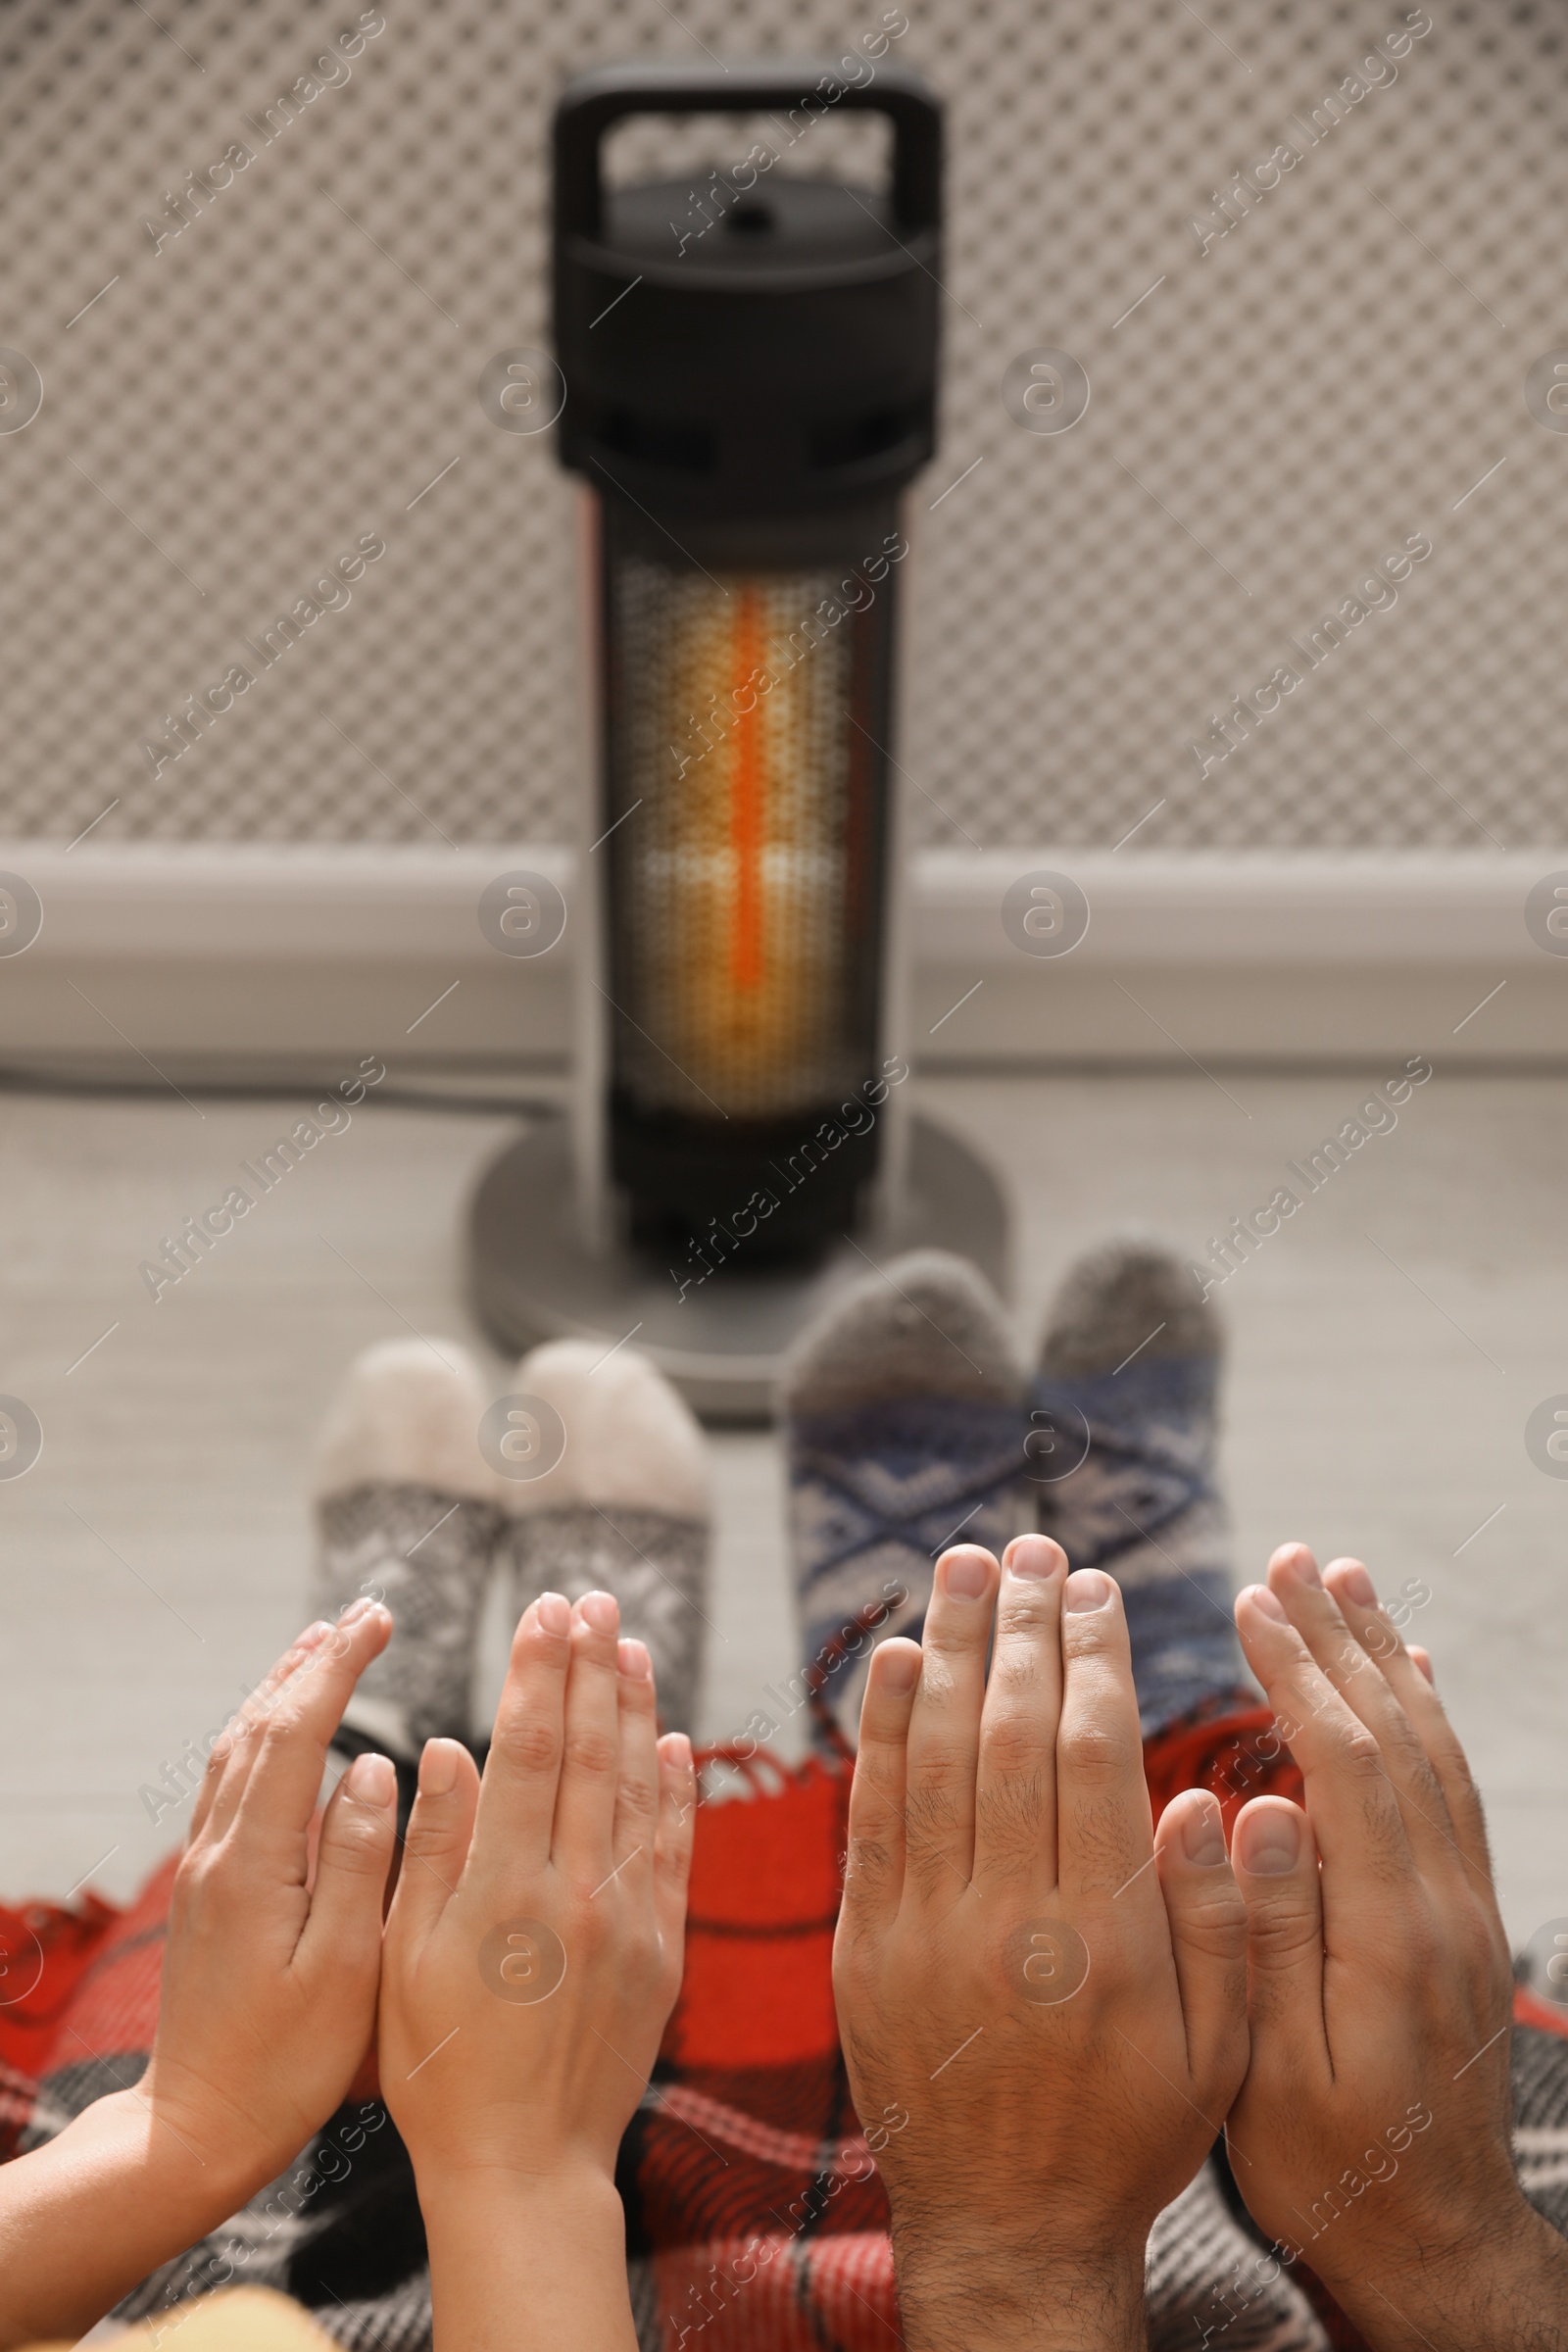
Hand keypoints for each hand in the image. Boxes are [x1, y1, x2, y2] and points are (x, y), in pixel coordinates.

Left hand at [143, 1598, 398, 2200]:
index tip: (380, 1620)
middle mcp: (218, 1851)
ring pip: (237, 1747)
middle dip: (314, 1660)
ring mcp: (205, 1867)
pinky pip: (230, 1781)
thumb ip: (359, 1861)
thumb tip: (370, 1765)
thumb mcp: (344, 1968)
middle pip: (260, 1725)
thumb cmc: (286, 2064)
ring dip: (281, 1687)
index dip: (338, 1669)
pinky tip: (285, 1731)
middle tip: (366, 1612)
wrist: (198, 2128)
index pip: (297, 1734)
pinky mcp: (206, 1887)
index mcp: (255, 1863)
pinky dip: (262, 1732)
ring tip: (325, 1644)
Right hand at [379, 1588, 694, 2351]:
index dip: (540, 1669)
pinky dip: (679, 1791)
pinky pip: (676, 1851)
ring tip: (634, 1644)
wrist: (523, 2168)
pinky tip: (678, 1742)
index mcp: (503, 1886)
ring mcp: (629, 1919)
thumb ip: (428, 1849)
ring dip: (637, 1709)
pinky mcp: (663, 1952)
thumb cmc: (437, 2069)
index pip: (529, 1746)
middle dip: (591, 1665)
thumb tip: (444, 1747)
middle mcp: (576, 1889)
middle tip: (594, 1597)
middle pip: (590, 1750)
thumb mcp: (402, 1960)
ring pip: (640, 1787)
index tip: (546, 1607)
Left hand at [832, 1537, 1249, 2351]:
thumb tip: (1206, 1796)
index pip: (1089, 1753)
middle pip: (1008, 1732)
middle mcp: (1006, 1917)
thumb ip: (1216, 1920)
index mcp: (1101, 1934)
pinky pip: (867, 1815)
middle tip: (1029, 1547)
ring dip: (949, 1649)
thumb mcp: (1217, 2050)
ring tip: (963, 1566)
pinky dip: (878, 1730)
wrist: (1005, 2229)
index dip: (1091, 1656)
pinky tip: (892, 1658)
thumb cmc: (1128, 2135)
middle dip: (1021, 1627)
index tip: (1097, 1587)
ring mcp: (923, 1928)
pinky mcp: (863, 1945)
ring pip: (933, 1756)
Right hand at [1226, 1547, 1567, 2350]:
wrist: (1434, 2244)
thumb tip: (1260, 1809)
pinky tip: (1403, 1675)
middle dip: (1339, 1642)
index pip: (1349, 1767)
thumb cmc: (1328, 2170)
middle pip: (1398, 1738)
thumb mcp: (1269, 2072)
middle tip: (1290, 1560)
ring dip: (1384, 1660)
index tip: (1249, 1603)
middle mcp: (1442, 1907)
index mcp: (1388, 1936)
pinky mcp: (1465, 1924)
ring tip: (1344, 1584)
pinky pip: (1454, 1792)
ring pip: (1433, 1754)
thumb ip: (1268, 1935)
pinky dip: (1425, 1717)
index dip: (1298, 1676)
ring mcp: (1465, 1912)